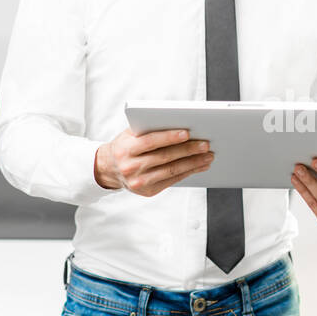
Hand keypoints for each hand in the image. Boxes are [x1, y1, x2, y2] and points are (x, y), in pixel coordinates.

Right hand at [94, 128, 213, 195]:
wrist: (108, 168)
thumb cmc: (125, 146)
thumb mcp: (130, 134)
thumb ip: (149, 128)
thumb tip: (179, 124)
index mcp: (126, 149)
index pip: (150, 142)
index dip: (169, 137)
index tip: (187, 133)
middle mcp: (131, 167)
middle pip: (164, 157)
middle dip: (188, 151)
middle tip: (205, 145)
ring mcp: (139, 182)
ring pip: (171, 171)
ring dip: (193, 164)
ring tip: (208, 156)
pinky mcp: (147, 191)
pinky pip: (172, 180)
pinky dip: (187, 172)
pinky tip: (199, 166)